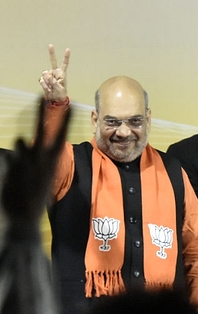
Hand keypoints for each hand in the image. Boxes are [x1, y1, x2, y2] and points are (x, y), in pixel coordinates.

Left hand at [2, 99, 70, 233]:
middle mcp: (40, 158)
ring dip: (20, 151)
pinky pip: (11, 154)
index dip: (66, 121)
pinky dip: (13, 161)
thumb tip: (21, 140)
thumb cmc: (36, 197)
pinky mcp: (11, 164)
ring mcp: (25, 160)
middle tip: (40, 96)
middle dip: (40, 112)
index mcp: (53, 162)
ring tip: (22, 168)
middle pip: (41, 129)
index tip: (71, 106)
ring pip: (20, 142)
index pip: (61, 137)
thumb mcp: (43, 178)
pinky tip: (15, 175)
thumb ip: (36, 159)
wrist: (23, 216)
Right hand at [38, 44, 69, 101]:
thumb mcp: (60, 89)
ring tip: (52, 87)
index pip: (64, 64)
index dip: (66, 57)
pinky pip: (42, 80)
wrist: (55, 98)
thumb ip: (54, 82)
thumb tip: (48, 76)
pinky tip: (48, 88)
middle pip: (52, 61)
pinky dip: (45, 85)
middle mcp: (55, 72)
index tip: (68, 49)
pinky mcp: (43, 79)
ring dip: (48, 81)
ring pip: (45, 73)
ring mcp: (49, 75)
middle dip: (51, 53)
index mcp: (62, 73)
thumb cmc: (61, 93)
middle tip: (50, 45)